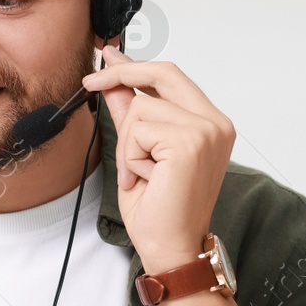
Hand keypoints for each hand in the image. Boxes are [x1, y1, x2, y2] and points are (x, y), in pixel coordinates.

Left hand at [82, 43, 234, 272]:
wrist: (170, 247)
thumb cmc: (160, 209)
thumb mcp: (138, 152)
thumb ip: (132, 114)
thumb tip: (116, 82)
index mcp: (210, 123)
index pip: (172, 78)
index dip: (136, 66)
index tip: (110, 58)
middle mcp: (215, 123)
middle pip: (164, 73)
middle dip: (121, 74)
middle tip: (90, 83)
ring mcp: (206, 131)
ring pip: (142, 107)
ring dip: (128, 144)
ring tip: (140, 174)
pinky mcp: (190, 142)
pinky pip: (138, 130)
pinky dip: (130, 156)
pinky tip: (144, 179)